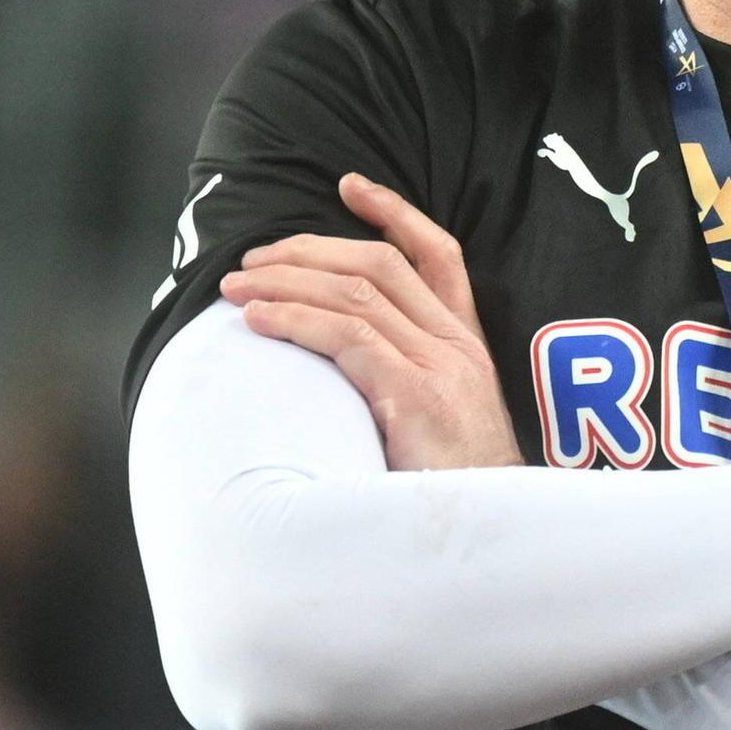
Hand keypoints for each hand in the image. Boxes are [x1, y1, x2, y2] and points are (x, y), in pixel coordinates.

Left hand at [220, 173, 524, 470]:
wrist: (495, 545)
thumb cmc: (455, 495)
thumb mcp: (439, 427)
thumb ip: (403, 386)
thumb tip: (337, 368)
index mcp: (467, 347)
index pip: (438, 254)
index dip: (394, 211)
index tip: (348, 184)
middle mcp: (457, 347)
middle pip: (380, 263)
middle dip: (308, 249)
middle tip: (252, 258)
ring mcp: (440, 368)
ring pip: (356, 291)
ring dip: (285, 281)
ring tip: (235, 288)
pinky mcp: (415, 397)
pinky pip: (346, 337)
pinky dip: (293, 320)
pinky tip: (257, 321)